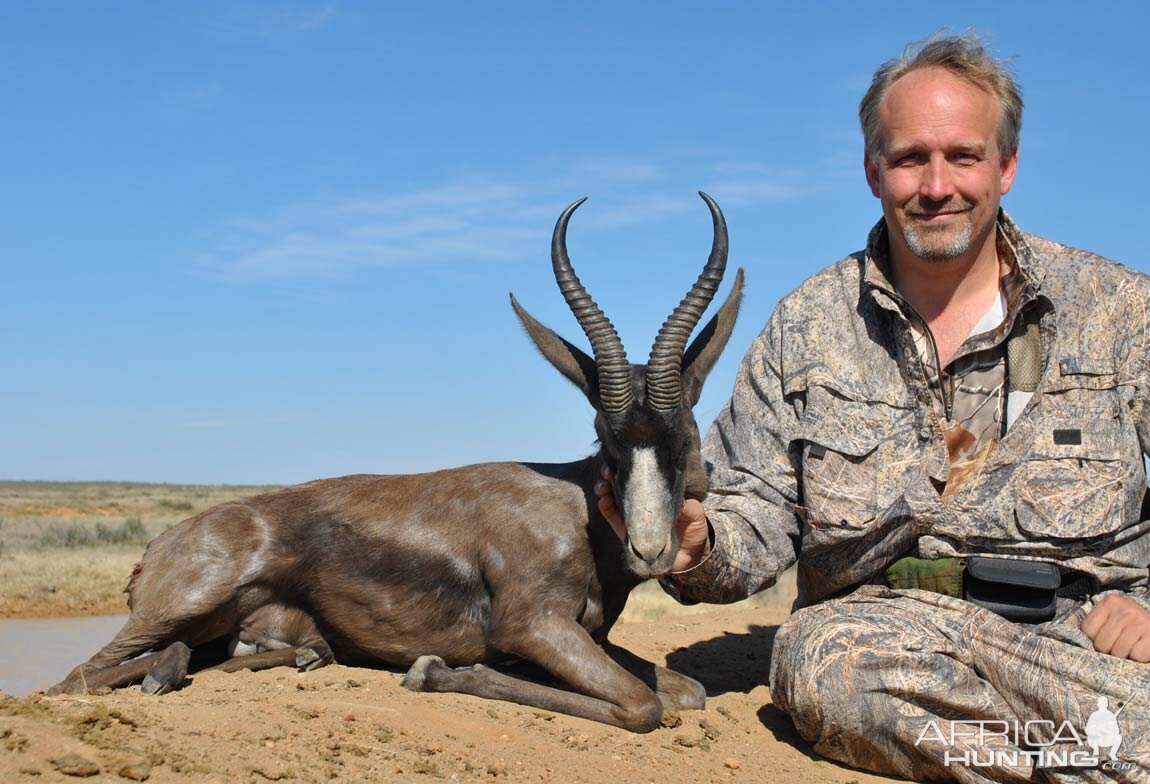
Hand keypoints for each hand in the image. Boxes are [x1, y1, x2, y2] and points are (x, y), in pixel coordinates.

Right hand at [593, 463, 711, 571]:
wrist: (689, 556)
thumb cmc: (694, 528)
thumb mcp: (695, 513)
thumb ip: (687, 506)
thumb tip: (679, 498)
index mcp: (657, 488)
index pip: (641, 470)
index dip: (630, 461)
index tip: (624, 456)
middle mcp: (642, 497)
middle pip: (622, 478)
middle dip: (611, 471)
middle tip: (608, 470)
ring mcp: (632, 512)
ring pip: (611, 493)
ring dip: (604, 486)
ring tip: (603, 485)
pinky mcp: (625, 529)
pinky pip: (610, 514)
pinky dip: (604, 504)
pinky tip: (604, 499)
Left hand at [1080, 594, 1149, 661]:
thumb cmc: (1130, 624)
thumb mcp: (1113, 617)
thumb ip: (1098, 626)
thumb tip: (1083, 644)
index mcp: (1110, 602)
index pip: (1087, 629)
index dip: (1093, 640)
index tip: (1103, 639)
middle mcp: (1125, 610)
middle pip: (1102, 643)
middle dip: (1108, 651)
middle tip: (1117, 646)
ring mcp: (1140, 621)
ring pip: (1118, 651)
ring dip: (1123, 655)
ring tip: (1129, 648)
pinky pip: (1136, 655)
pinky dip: (1137, 657)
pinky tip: (1140, 648)